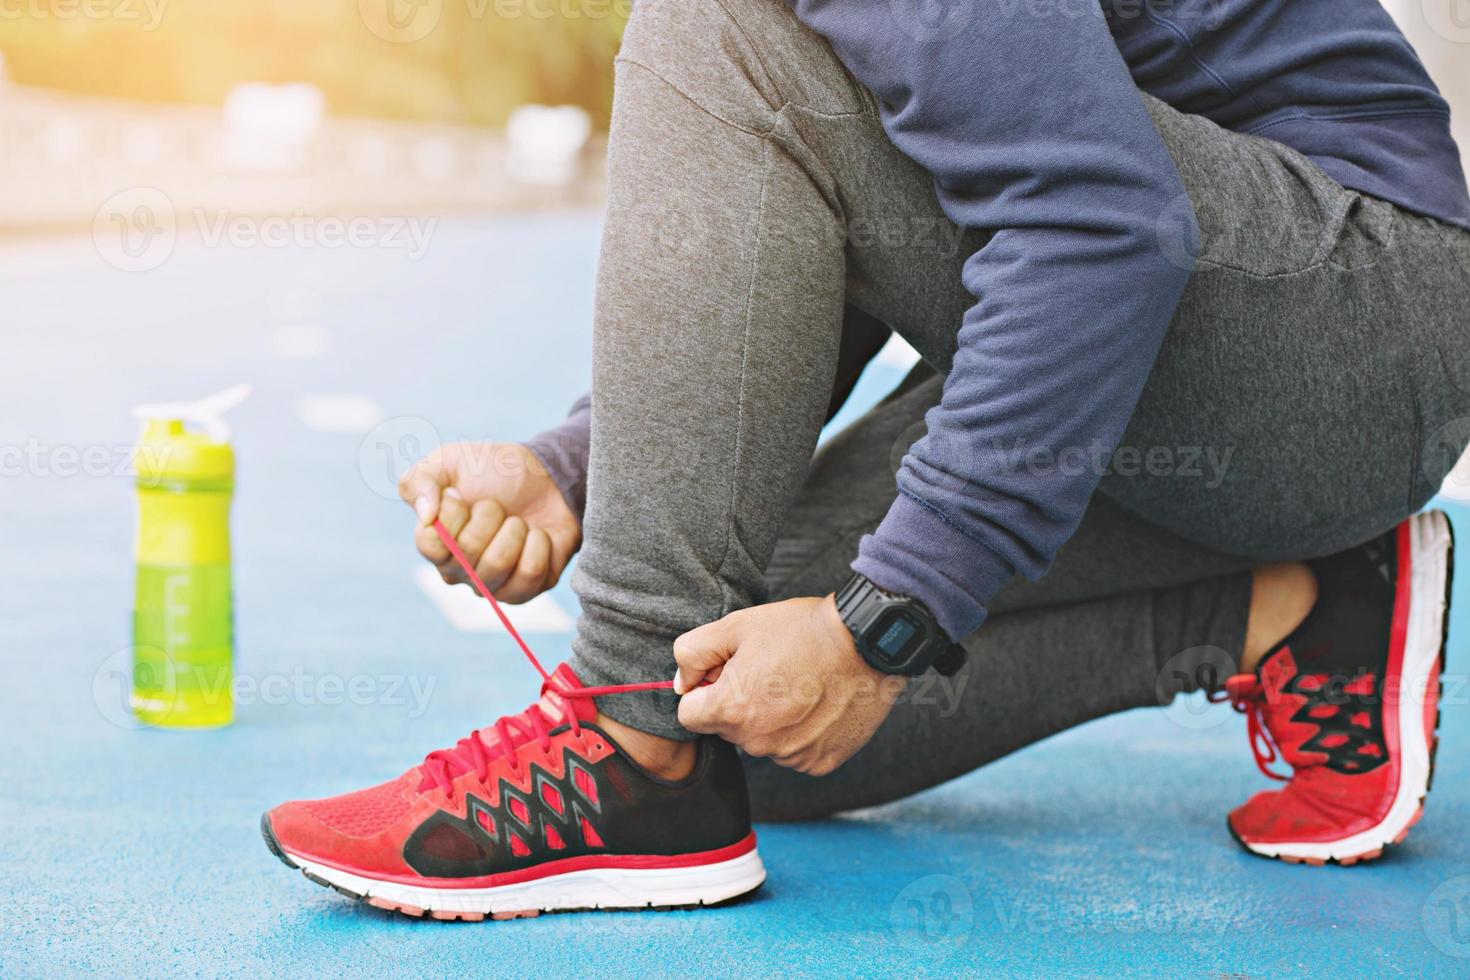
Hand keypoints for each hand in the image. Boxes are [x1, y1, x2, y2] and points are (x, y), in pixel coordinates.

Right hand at [398, 442, 580, 603]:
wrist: (545, 476)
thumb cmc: (491, 471)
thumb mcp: (449, 460)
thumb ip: (420, 480)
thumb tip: (426, 515)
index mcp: (435, 543)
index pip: (431, 544)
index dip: (452, 514)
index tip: (460, 494)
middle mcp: (459, 571)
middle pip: (468, 552)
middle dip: (490, 515)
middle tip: (498, 505)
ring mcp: (491, 584)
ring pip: (498, 564)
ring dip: (516, 529)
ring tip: (519, 520)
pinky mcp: (526, 589)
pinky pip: (531, 573)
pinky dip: (539, 544)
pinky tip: (538, 535)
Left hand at [673, 596, 905, 775]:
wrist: (866, 642)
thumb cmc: (801, 630)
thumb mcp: (737, 625)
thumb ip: (693, 653)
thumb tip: (681, 685)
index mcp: (731, 710)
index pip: (690, 715)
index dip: (704, 690)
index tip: (728, 672)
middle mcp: (757, 742)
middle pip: (727, 728)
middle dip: (738, 703)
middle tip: (769, 671)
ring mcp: (791, 756)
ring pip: (762, 741)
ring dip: (770, 719)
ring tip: (798, 683)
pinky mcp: (819, 762)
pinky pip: (794, 751)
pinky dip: (801, 732)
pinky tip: (817, 703)